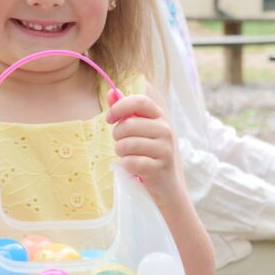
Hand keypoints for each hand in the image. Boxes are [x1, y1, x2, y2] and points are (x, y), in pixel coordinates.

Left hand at [107, 91, 180, 206]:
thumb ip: (124, 111)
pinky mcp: (159, 168)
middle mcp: (165, 130)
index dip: (120, 107)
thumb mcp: (138, 130)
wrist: (165, 183)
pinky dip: (126, 165)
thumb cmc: (147, 152)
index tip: (109, 119)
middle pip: (129, 125)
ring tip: (127, 155)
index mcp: (159, 117)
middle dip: (117, 136)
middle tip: (120, 143)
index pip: (140, 101)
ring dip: (121, 152)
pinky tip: (132, 167)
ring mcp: (164, 149)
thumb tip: (110, 92)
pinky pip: (131, 162)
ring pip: (127, 145)